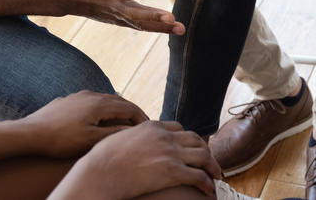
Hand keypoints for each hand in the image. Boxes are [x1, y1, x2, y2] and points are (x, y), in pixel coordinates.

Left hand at [18, 90, 148, 157]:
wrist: (30, 133)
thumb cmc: (60, 139)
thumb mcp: (90, 140)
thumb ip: (113, 133)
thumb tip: (132, 130)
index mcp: (99, 104)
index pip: (129, 108)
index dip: (141, 117)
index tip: (149, 126)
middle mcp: (91, 95)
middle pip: (119, 101)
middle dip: (132, 111)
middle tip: (141, 123)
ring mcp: (78, 96)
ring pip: (105, 99)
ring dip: (117, 109)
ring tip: (123, 120)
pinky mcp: (68, 100)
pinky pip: (91, 101)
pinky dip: (102, 109)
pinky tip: (98, 117)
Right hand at [53, 121, 220, 199]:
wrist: (99, 173)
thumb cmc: (102, 159)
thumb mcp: (120, 137)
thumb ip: (133, 135)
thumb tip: (131, 140)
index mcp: (152, 127)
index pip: (179, 128)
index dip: (188, 138)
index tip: (192, 147)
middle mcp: (165, 137)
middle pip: (195, 140)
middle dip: (205, 150)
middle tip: (209, 161)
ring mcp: (170, 153)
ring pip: (203, 156)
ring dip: (212, 166)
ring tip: (216, 175)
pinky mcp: (172, 172)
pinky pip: (198, 176)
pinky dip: (207, 183)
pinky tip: (209, 189)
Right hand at [61, 0, 184, 33]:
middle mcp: (114, 5)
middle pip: (136, 14)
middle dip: (154, 17)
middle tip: (171, 18)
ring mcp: (117, 15)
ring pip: (140, 24)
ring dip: (160, 27)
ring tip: (180, 29)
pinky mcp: (119, 20)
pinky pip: (139, 26)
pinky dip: (155, 29)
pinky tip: (172, 30)